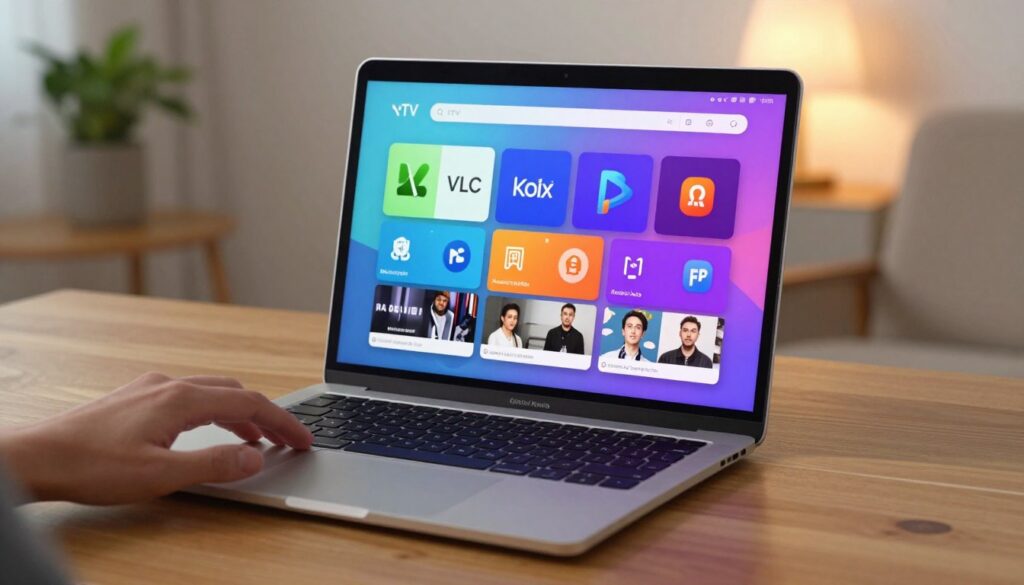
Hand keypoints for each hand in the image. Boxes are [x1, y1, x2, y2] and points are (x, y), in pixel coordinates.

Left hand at [0, 372, 312, 504]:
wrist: (37, 456)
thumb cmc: (92, 465)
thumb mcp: (161, 474)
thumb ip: (214, 464)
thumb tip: (256, 457)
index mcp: (182, 399)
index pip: (250, 403)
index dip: (283, 422)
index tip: (304, 439)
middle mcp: (170, 385)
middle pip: (235, 392)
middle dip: (267, 414)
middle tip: (288, 439)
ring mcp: (151, 388)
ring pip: (212, 392)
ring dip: (241, 413)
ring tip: (257, 439)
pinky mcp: (136, 398)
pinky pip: (190, 397)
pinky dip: (214, 412)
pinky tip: (208, 431)